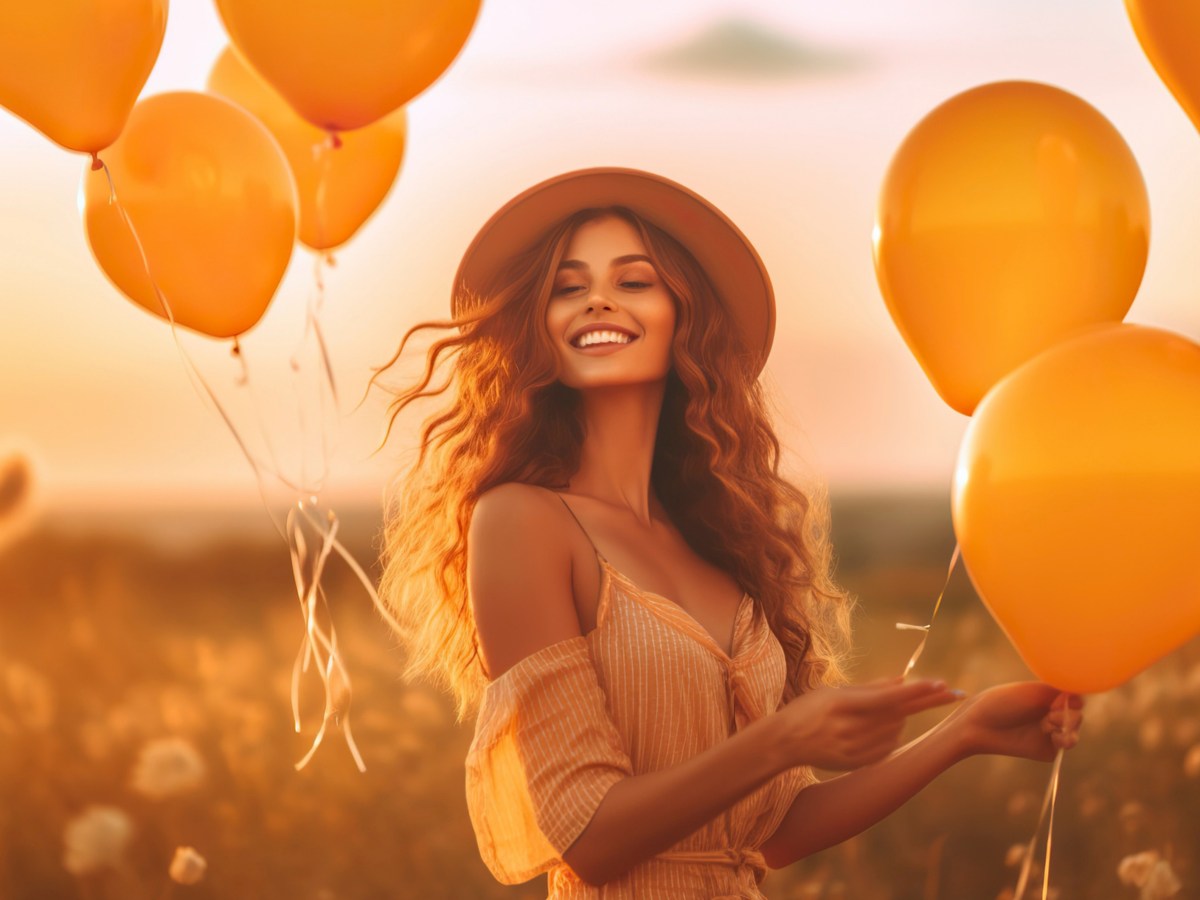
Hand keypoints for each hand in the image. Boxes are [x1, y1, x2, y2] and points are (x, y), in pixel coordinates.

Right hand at [775, 675, 962, 770]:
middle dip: (924, 701)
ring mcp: (852, 749)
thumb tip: (903, 680)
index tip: (941, 684)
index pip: (889, 697)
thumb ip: (870, 688)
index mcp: (842, 704)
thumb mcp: (834, 691)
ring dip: (902, 719)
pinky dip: (891, 737)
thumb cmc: (809, 709)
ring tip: (889, 712)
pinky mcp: (855, 763)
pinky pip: (886, 749)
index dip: (917, 691)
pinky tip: (883, 729)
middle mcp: (849, 728)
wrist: (784, 742)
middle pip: (899, 714)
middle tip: (951, 692)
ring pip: (895, 731)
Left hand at [956, 682, 1083, 761]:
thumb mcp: (1034, 691)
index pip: (1074, 696)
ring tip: (1051, 723)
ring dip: (1069, 726)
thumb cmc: (1004, 702)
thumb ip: (1060, 691)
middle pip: (1078, 714)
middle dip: (1069, 713)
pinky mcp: (1046, 750)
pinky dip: (1064, 740)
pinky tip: (1054, 736)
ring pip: (1075, 731)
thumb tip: (1082, 693)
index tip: (1060, 698)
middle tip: (1051, 713)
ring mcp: (1048, 732)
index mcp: (1046, 697)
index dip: (1073, 698)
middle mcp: (1049, 714)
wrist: (981, 725)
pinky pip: (1065, 746)